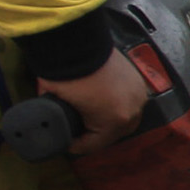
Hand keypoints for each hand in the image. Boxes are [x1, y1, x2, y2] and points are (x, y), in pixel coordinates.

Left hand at [39, 55, 154, 153]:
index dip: (77, 145)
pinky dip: (119, 104)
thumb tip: (51, 122)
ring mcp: (138, 96)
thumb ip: (57, 117)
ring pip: (125, 118)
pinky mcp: (138, 82)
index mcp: (115, 121)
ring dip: (110, 119)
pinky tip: (106, 100)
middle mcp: (132, 112)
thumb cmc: (68, 74)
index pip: (94, 145)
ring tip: (93, 115)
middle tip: (80, 130)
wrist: (78, 43)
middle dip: (96, 134)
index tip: (68, 142)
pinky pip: (130, 102)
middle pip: (114, 134)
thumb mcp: (55, 103)